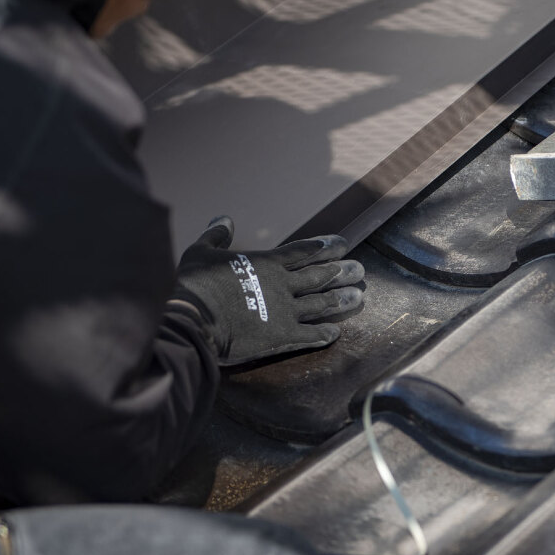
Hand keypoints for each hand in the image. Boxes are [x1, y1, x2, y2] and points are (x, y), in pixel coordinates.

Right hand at [173, 217, 363, 365]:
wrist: (194, 318)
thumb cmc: (195, 284)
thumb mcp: (201, 251)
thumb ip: (216, 235)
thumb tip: (224, 219)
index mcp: (266, 263)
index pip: (302, 251)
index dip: (324, 247)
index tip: (343, 245)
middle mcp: (282, 284)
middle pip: (319, 276)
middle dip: (341, 272)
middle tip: (359, 270)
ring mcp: (285, 310)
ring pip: (320, 303)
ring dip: (340, 300)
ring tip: (358, 296)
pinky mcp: (282, 336)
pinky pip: (310, 335)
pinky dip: (324, 334)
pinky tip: (336, 333)